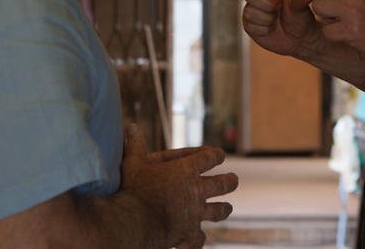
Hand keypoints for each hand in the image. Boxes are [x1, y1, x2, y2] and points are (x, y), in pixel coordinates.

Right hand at [119, 125, 237, 247]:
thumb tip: (131, 126)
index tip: (219, 155)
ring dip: (223, 209)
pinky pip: (199, 239)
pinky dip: (198, 240)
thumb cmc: (133, 189)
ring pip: (218, 211)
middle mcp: (197, 191)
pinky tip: (197, 242)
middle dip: (229, 181)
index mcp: (186, 170)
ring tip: (227, 208)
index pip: (209, 157)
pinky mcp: (189, 234)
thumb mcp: (132, 163)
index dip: (216, 155)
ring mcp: (195, 213)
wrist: (134, 221)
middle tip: (234, 180)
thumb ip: (134, 145)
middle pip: (223, 184)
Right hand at [232, 0, 320, 56]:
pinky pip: (250, 24)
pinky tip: (270, 28)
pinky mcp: (248, 23)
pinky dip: (263, 29)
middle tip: (280, 9)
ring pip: (250, 10)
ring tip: (276, 20)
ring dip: (267, 18)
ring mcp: (252, 8)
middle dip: (268, 4)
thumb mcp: (303, 7)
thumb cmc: (301, 18)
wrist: (298, 39)